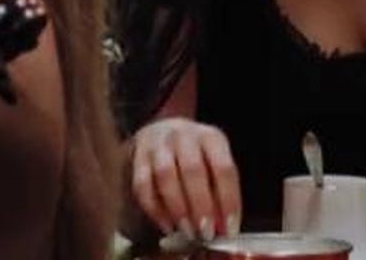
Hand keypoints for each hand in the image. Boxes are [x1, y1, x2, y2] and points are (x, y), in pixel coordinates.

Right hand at [129, 116, 241, 241]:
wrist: (161, 131)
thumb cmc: (196, 156)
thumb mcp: (214, 164)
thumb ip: (220, 194)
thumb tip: (223, 229)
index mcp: (211, 137)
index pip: (223, 168)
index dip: (228, 200)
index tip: (228, 229)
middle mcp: (184, 135)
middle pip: (193, 169)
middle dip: (201, 205)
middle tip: (206, 233)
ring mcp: (158, 144)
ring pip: (165, 175)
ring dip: (178, 208)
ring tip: (187, 232)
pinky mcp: (137, 157)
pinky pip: (143, 185)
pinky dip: (155, 210)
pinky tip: (168, 226)